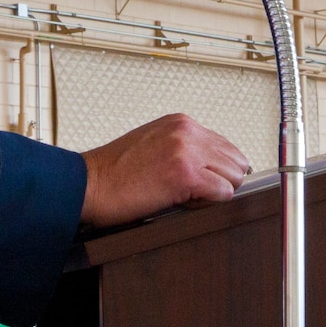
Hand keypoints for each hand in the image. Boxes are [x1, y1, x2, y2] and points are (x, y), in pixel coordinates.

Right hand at [80, 114, 250, 228]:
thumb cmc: (114, 172)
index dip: (217, 169)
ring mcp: (187, 152)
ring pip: (234, 177)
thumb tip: (212, 165)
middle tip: (194, 192)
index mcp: (180, 122)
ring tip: (186, 196)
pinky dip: (210, 203)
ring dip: (215, 192)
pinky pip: (224, 193)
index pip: (226, 146)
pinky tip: (184, 202)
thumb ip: (183, 146)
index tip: (202, 181)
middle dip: (221, 180)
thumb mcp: (154, 143)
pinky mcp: (186, 175)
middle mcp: (187, 131)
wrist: (89, 184)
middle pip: (236, 161)